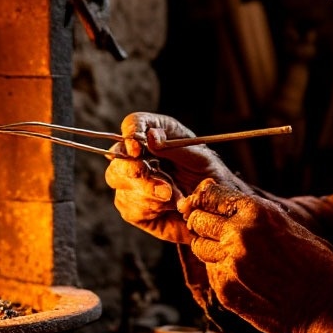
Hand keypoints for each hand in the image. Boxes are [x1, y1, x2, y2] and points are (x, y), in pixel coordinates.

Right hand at [104, 112, 245, 244]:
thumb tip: (151, 136)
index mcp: (158, 133)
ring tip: (174, 196)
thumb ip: (174, 147)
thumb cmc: (210, 177)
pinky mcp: (132, 206)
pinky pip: (128, 206)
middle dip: (132, 167)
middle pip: (117, 153)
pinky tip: (167, 206)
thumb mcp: (200, 159)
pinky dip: (149, 207)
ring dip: (148, 191)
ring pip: (118, 180)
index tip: (136, 148)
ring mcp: (131, 180)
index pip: (134, 123)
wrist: (215, 209)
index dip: (131, 132)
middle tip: (155, 180)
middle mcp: (140, 154)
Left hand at [179, 178, 332, 332]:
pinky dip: (220, 270)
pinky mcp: (226, 291)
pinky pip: (211, 272)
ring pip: (200, 247)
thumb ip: (252, 214)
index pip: (211, 195)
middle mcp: (238, 235)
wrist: (328, 306)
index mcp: (256, 212)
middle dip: (203, 222)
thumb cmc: (314, 262)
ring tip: (231, 252)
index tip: (207, 203)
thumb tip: (220, 201)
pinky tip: (243, 274)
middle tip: (213, 228)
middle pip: (197, 220)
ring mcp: (230, 265)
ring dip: (210, 247)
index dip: (207, 199)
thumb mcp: (287, 225)